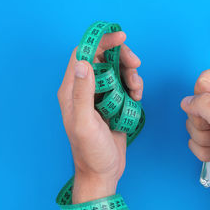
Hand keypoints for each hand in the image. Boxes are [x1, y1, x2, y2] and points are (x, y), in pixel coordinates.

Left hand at [57, 31, 143, 201]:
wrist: (103, 172)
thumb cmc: (91, 152)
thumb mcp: (85, 123)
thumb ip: (82, 93)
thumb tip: (83, 63)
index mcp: (72, 90)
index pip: (83, 54)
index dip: (101, 42)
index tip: (121, 38)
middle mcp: (85, 89)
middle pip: (103, 58)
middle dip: (121, 57)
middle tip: (135, 64)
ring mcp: (101, 96)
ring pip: (117, 71)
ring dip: (130, 74)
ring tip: (137, 90)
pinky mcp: (114, 103)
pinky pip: (125, 86)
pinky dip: (134, 87)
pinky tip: (137, 98)